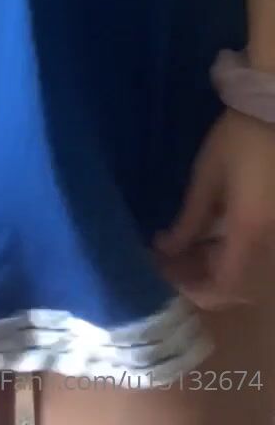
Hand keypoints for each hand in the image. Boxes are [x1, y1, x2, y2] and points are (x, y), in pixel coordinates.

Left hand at [154, 110, 274, 308]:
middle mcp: (270, 242)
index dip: (194, 289)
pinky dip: (231, 253)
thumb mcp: (208, 177)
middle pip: (237, 285)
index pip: (224, 286)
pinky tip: (208, 236)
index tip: (164, 274)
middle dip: (200, 278)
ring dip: (214, 266)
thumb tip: (165, 249)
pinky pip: (255, 253)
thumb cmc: (239, 139)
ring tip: (181, 246)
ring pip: (247, 271)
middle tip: (167, 258)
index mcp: (249, 232)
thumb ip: (189, 219)